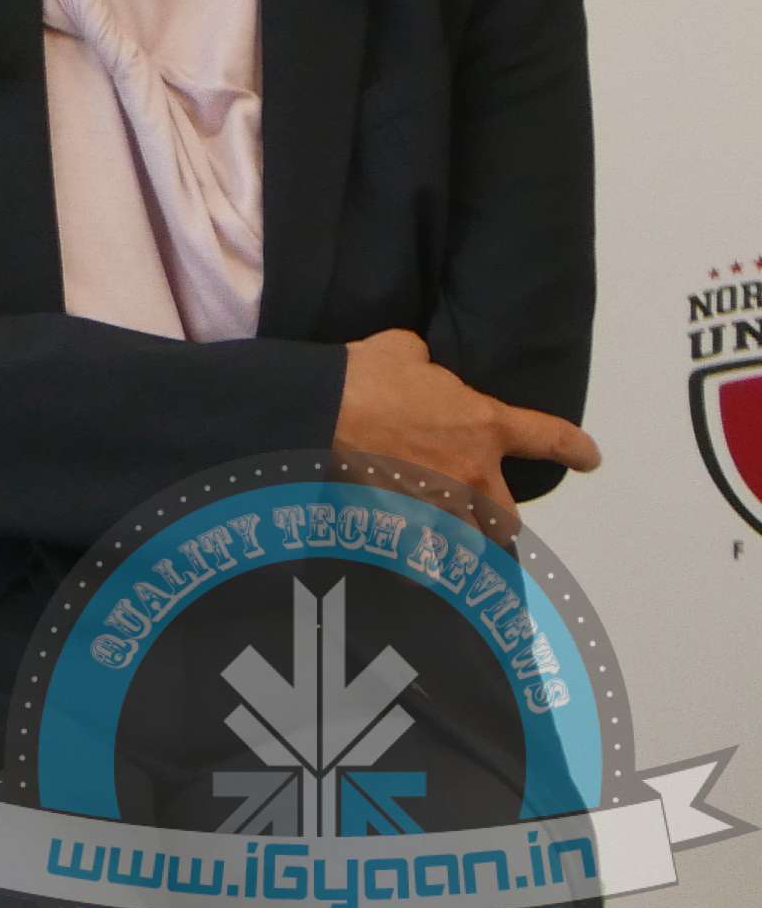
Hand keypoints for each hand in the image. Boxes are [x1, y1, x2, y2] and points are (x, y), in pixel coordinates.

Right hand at [336, 330, 600, 533]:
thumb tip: (419, 367)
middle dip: (500, 520)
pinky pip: (419, 552)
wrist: (319, 410)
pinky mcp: (401, 521)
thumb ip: (426, 365)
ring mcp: (437, 503)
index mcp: (484, 425)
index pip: (549, 438)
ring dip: (461, 541)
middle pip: (508, 519)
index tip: (589, 459)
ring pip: (467, 542)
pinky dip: (415, 556)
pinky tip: (406, 557)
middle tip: (484, 513)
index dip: (575, 449)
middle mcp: (471, 473)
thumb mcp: (405, 349)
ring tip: (447, 540)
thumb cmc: (366, 374)